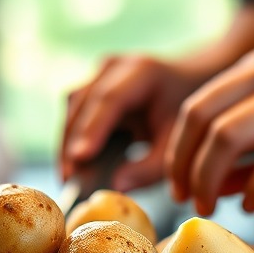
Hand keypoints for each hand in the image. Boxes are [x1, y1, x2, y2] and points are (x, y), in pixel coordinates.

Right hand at [60, 54, 202, 191]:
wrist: (185, 85)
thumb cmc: (182, 117)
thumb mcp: (175, 144)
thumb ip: (150, 168)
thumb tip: (116, 186)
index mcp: (143, 72)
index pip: (110, 98)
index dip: (93, 127)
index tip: (80, 157)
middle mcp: (115, 66)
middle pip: (82, 102)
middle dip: (73, 142)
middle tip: (69, 180)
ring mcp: (98, 72)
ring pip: (72, 106)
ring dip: (68, 141)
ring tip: (69, 178)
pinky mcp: (89, 84)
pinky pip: (73, 110)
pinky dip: (72, 138)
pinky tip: (74, 166)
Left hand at [165, 48, 253, 214]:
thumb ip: (245, 152)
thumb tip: (206, 186)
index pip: (196, 107)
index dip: (176, 151)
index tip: (177, 188)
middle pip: (203, 120)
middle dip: (185, 167)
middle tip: (188, 202)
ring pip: (229, 136)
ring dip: (210, 179)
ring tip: (211, 207)